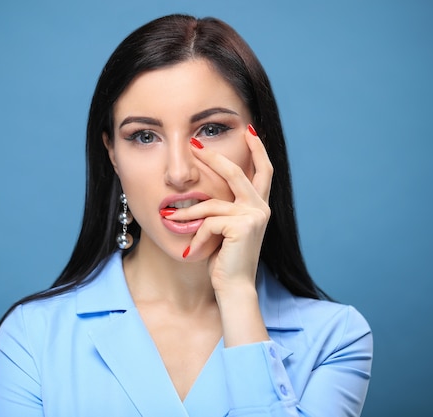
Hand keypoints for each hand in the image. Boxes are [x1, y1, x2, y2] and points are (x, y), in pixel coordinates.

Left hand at [168, 125, 272, 290]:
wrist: (233, 288)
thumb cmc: (224, 261)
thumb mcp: (221, 229)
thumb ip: (219, 209)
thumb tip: (196, 192)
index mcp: (258, 207)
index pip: (263, 171)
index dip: (258, 150)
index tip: (250, 131)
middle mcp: (260, 208)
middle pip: (236, 173)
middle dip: (213, 156)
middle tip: (194, 144)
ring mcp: (254, 216)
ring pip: (211, 204)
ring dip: (187, 214)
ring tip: (169, 219)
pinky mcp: (243, 226)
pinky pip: (208, 222)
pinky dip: (195, 236)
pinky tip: (192, 251)